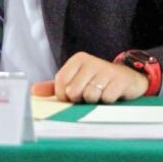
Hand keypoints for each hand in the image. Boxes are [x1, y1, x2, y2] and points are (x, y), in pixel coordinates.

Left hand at [31, 51, 148, 102]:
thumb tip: (33, 91)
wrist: (128, 78)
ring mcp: (106, 70)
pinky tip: (111, 95)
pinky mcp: (120, 80)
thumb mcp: (76, 80)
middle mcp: (91, 61)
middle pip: (74, 91)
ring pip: (90, 96)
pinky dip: (107, 102)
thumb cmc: (97, 81)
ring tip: (100, 95)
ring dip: (94, 101)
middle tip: (88, 96)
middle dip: (80, 100)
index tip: (71, 98)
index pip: (60, 81)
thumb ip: (54, 86)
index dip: (63, 96)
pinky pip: (106, 98)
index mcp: (78, 59)